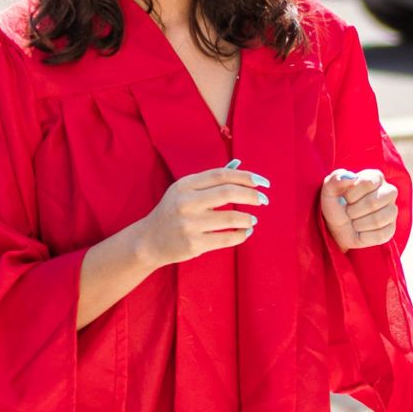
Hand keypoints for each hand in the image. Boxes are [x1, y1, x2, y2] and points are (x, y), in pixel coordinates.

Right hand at [133, 168, 264, 266]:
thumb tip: (240, 167)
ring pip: (231, 219)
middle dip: (252, 196)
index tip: (262, 182)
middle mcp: (186, 203)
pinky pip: (227, 239)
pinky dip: (241, 235)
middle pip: (228, 193)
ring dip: (248, 218)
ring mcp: (189, 224)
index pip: (221, 175)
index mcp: (185, 185)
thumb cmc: (172, 212)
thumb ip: (209, 181)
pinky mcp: (194, 244)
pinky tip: (245, 232)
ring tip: (252, 219)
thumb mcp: (184, 191)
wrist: (148, 241)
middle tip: (264, 200)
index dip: (246, 177)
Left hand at [321, 168, 399, 250]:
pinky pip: (379, 235)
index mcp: (375, 177)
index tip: (345, 199)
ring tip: (353, 222)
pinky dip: (363, 236)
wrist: (336, 228)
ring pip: (378, 220)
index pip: (368, 183)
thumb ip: (336, 179)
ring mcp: (392, 211)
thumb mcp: (329, 190)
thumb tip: (350, 176)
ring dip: (358, 224)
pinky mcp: (391, 229)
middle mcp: (389, 192)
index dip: (351, 194)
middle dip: (354, 211)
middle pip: (373, 202)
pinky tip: (360, 232)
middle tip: (348, 212)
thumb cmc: (336, 205)